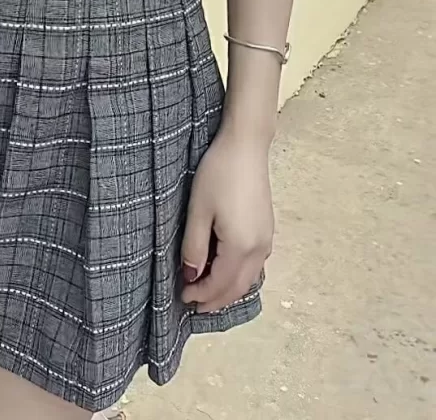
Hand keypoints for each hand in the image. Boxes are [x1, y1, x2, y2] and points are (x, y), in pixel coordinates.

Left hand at [180, 126, 273, 312]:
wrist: (246, 146)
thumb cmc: (218, 174)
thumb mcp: (198, 210)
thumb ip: (195, 247)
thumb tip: (192, 276)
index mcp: (240, 247)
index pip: (219, 284)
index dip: (201, 294)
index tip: (182, 296)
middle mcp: (259, 249)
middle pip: (237, 287)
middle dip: (216, 299)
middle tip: (194, 303)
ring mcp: (267, 239)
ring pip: (249, 278)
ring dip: (229, 289)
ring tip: (208, 292)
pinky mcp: (268, 229)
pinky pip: (255, 265)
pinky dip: (240, 276)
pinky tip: (227, 270)